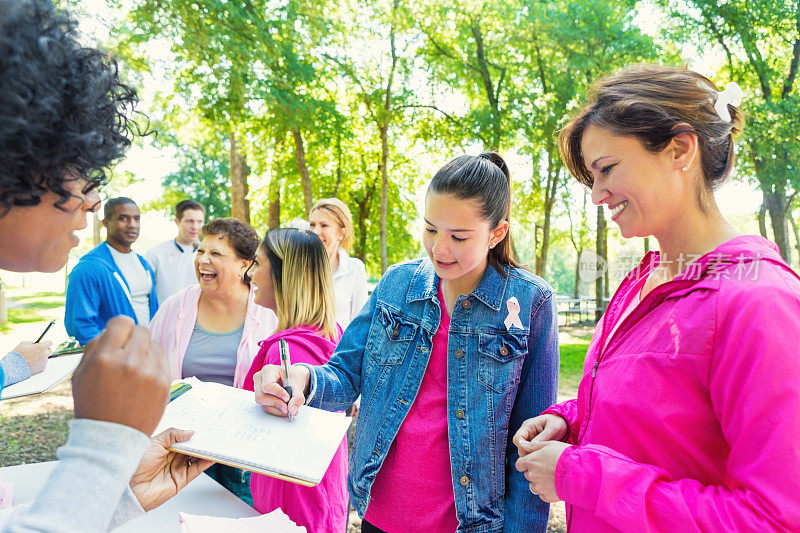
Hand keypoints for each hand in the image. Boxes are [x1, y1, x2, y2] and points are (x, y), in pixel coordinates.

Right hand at [12, 340, 51, 374]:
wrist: (14, 368)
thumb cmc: (18, 355)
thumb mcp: (23, 344)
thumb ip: (32, 342)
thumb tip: (36, 343)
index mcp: (41, 347)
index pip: (50, 343)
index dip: (46, 343)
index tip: (44, 344)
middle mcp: (44, 354)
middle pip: (49, 351)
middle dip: (45, 350)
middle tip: (37, 351)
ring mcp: (44, 362)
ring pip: (45, 358)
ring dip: (41, 357)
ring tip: (31, 359)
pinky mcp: (42, 368)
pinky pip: (42, 364)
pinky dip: (38, 363)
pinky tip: (31, 364)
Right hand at [72, 316, 169, 435]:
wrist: (111, 437)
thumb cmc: (93, 403)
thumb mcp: (80, 373)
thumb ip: (95, 346)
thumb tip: (112, 328)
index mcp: (106, 358)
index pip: (122, 321)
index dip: (119, 327)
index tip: (117, 335)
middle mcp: (130, 362)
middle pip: (141, 330)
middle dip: (133, 338)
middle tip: (126, 352)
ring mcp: (150, 373)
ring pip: (155, 344)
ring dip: (146, 351)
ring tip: (135, 367)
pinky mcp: (164, 383)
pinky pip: (163, 360)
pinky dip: (155, 364)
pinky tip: (144, 377)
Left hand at [129, 428, 213, 510]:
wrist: (129, 487)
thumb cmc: (136, 463)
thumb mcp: (155, 442)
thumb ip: (173, 434)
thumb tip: (190, 432)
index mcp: (163, 448)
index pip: (182, 440)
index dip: (191, 435)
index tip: (202, 429)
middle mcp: (171, 458)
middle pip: (190, 449)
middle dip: (201, 443)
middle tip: (212, 435)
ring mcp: (176, 469)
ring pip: (195, 459)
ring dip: (205, 452)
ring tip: (215, 444)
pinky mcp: (180, 480)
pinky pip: (196, 470)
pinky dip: (206, 463)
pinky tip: (212, 456)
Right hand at [253, 364, 309, 417]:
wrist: (293, 378)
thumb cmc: (294, 377)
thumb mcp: (298, 384)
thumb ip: (297, 397)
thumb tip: (292, 411)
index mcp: (268, 370)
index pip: (267, 385)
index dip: (278, 393)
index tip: (287, 398)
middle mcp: (259, 379)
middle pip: (261, 397)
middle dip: (276, 403)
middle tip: (288, 406)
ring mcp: (258, 388)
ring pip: (263, 404)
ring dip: (277, 408)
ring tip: (288, 407)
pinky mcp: (261, 396)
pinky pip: (266, 407)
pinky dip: (276, 410)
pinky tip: (284, 407)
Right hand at [513, 414, 567, 454]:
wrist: (563, 423)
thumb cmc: (558, 423)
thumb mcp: (553, 428)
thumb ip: (543, 436)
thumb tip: (532, 445)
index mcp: (528, 426)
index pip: (517, 438)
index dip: (522, 447)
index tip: (534, 451)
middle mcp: (526, 433)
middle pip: (519, 447)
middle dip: (527, 453)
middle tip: (540, 457)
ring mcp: (529, 439)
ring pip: (523, 451)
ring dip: (531, 456)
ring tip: (543, 457)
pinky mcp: (533, 444)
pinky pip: (530, 453)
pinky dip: (535, 456)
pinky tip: (544, 457)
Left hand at [515, 440, 571, 502]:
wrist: (579, 472)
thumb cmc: (565, 455)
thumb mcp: (549, 444)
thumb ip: (533, 445)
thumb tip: (521, 443)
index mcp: (531, 461)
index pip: (519, 465)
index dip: (525, 463)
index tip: (534, 462)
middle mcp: (532, 475)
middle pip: (527, 475)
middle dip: (534, 472)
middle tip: (548, 468)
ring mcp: (539, 487)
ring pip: (534, 486)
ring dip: (540, 483)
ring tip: (553, 478)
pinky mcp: (547, 496)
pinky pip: (543, 495)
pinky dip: (547, 492)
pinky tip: (556, 485)